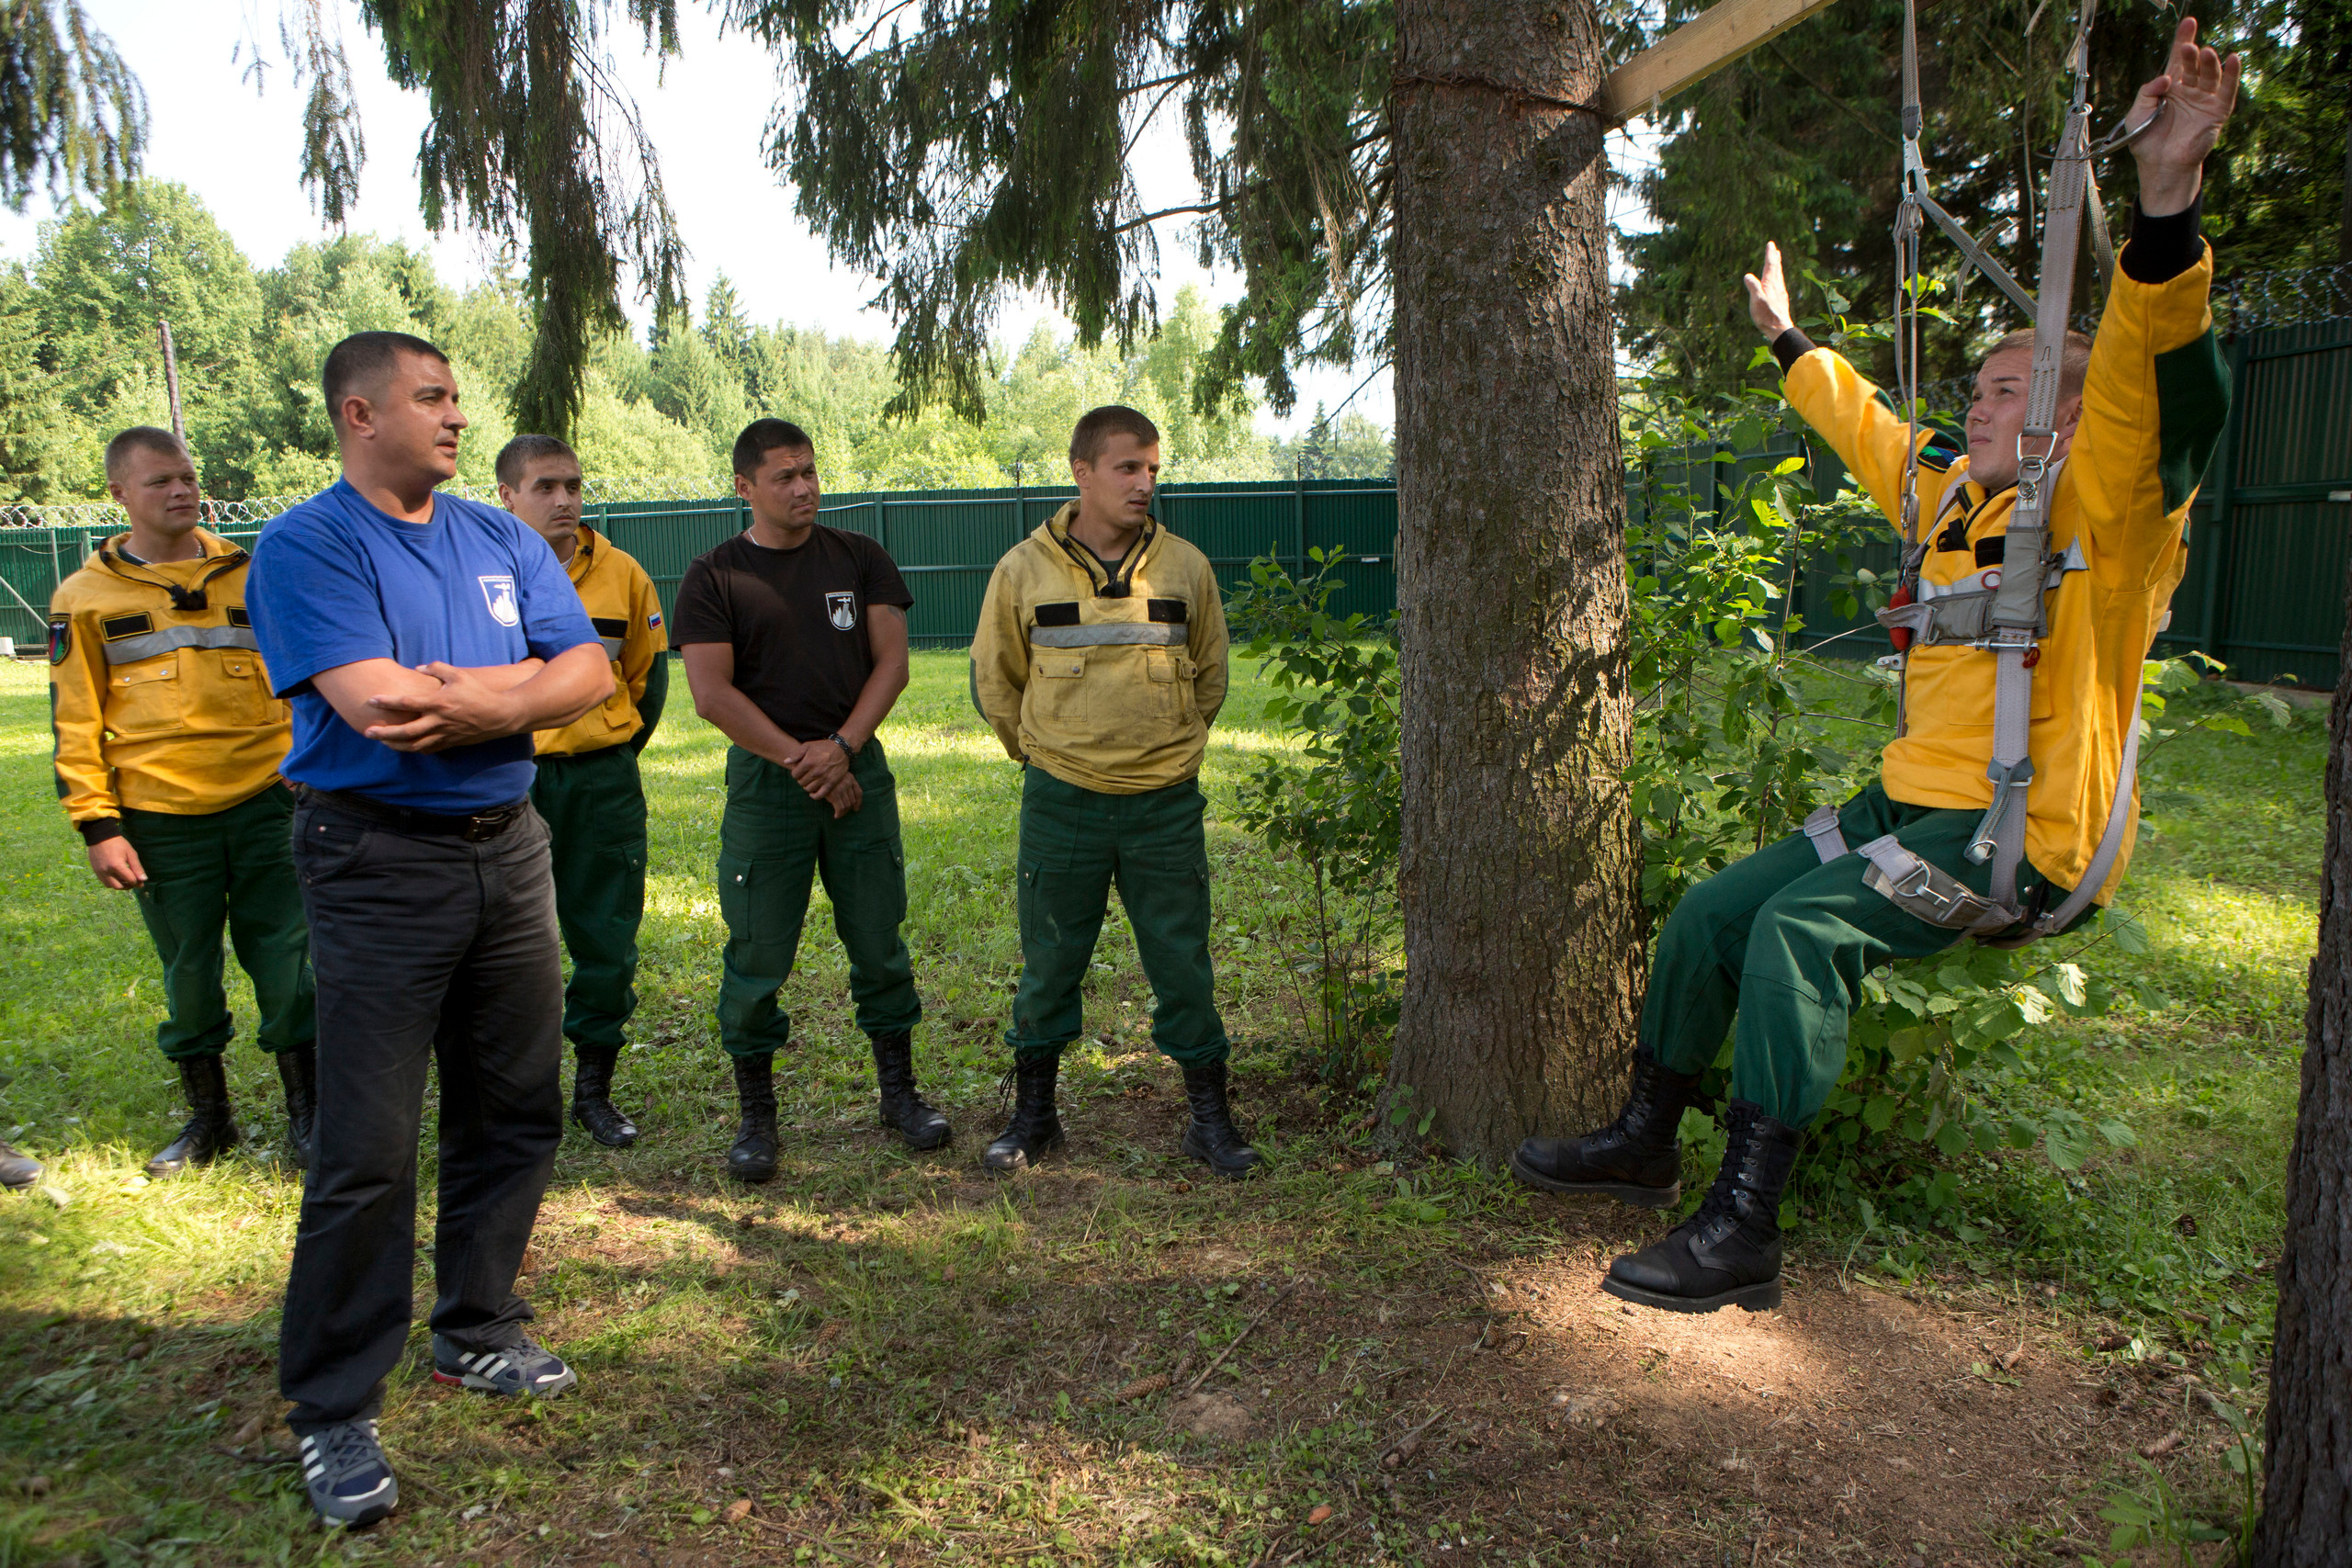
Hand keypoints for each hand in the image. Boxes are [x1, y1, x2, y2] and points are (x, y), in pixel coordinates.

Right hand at [88, 835, 145, 888]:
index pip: (130, 880)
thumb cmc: (118, 843)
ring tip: (125, 879)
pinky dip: (111, 881)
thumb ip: (137, 867)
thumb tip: (143, 880)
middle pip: (118, 887)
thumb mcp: (131, 853)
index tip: (141, 881)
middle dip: (128, 886)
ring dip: (119, 885)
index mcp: (116, 866)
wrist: (101, 836)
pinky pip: (104, 881)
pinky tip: (117, 876)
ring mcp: (99, 871)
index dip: (137, 882)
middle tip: (133, 882)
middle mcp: (106, 871)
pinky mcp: (95, 870)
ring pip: (110, 885)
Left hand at [361, 662, 524, 752]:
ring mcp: (444, 735)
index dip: (387, 702)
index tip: (372, 700)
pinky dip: (415, 749)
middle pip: (405, 731)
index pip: (407, 703)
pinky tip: (405, 746)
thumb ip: (437, 668)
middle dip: (384, 733)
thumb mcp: (459, 675)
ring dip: (396, 745)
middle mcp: (438, 721)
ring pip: (415, 745)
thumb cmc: (479, 693)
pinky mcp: (450, 743)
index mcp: (438, 703)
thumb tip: (417, 668)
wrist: (500, 716)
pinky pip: (428, 749)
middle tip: (368, 732)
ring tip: (383, 742)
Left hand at [787, 737, 851, 798]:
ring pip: (809, 789)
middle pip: (801, 782)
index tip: (799, 772)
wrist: (841, 748)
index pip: (795, 775)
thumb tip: (786, 762)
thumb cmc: (823, 746)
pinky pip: (820, 794)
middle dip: (801, 780)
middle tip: (805, 776)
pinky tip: (813, 793)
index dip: (795, 773)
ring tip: (810, 782)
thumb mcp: (807, 746)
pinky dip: (815, 796)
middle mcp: (816, 771)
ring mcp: (824, 778)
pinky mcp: (831, 783)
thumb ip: (796, 754)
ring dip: (808, 786)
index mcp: (808, 762)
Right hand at [818, 773, 862, 818]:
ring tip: (838, 813)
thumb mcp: (838, 776)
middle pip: (853, 800)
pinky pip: (840, 809)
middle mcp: (848, 783)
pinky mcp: (834, 794)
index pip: (859, 793)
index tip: (856, 809)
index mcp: (850, 778)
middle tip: (842, 812)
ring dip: (843, 812)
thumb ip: (844, 783)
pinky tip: (836, 816)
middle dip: (849, 808)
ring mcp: (841, 788)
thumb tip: (850, 799)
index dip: (858, 803)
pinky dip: (839, 814)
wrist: (815, 771)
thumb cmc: (825, 774)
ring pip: (847, 806)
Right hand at [1742, 242, 1795, 337]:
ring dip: (1778, 267)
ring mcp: (1780, 293)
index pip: (1770, 265)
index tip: (1770, 244)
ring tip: (1777, 261)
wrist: (1779, 329)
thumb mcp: (1757, 300)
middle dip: (1775, 258)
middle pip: (1776, 269)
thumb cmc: (1766, 315)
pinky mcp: (1781, 300)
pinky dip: (1778, 278)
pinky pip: (1780, 284)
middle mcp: (1777, 286)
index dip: (1770, 255)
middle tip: (1775, 249)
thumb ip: (1753, 287)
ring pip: (1779, 276)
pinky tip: (1778, 282)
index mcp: (1770, 284)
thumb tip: (1747, 275)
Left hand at [2127, 17, 2240, 216]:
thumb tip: (2166, 77)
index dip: (2183, 40)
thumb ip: (2147, 92)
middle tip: (2188, 47)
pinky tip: (2232, 60)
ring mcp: (2204, 100)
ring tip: (2204, 53)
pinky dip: (2232, 75)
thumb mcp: (2138, 112)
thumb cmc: (2147, 141)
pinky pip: (2227, 90)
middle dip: (2192, 54)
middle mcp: (2190, 90)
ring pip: (2209, 75)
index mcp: (2171, 87)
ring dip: (2208, 63)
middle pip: (2194, 65)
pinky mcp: (2216, 112)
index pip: (2179, 59)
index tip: (2188, 22)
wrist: (2159, 166)